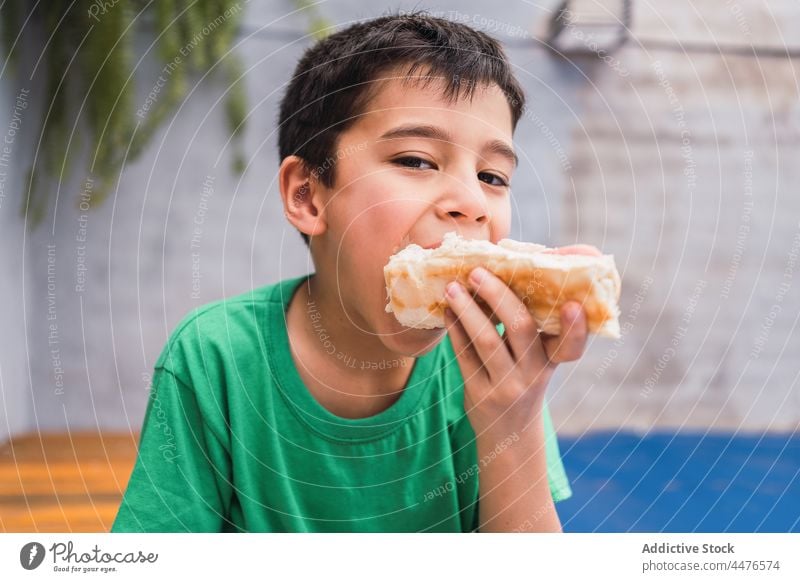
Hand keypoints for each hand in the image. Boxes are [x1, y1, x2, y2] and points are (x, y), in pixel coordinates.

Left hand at [443, 244, 600, 435]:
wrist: (509, 432)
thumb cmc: (524, 377)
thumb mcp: (539, 358)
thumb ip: (535, 323)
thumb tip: (521, 270)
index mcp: (553, 359)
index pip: (572, 345)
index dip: (575, 327)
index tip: (572, 304)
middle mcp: (534, 373)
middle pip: (519, 328)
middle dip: (497, 295)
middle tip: (476, 272)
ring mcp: (507, 386)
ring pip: (487, 341)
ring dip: (467, 309)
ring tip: (452, 287)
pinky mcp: (480, 394)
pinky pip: (465, 356)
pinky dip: (455, 329)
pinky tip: (447, 311)